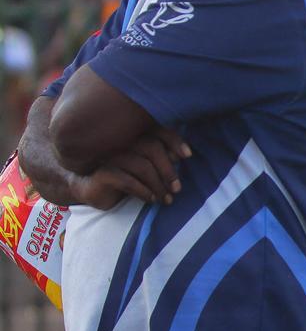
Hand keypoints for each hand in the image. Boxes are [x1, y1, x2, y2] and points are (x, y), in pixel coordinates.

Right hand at [69, 126, 190, 209]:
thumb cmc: (125, 174)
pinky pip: (127, 180)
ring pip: (142, 166)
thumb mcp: (145, 165)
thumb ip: (161, 156)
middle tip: (177, 188)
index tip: (188, 155)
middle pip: (152, 148)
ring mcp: (111, 155)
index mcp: (134, 134)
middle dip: (168, 170)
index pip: (158, 131)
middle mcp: (123, 140)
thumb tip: (181, 156)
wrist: (92, 188)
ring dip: (158, 185)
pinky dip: (143, 191)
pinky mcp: (102, 172)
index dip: (175, 141)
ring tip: (166, 199)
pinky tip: (151, 199)